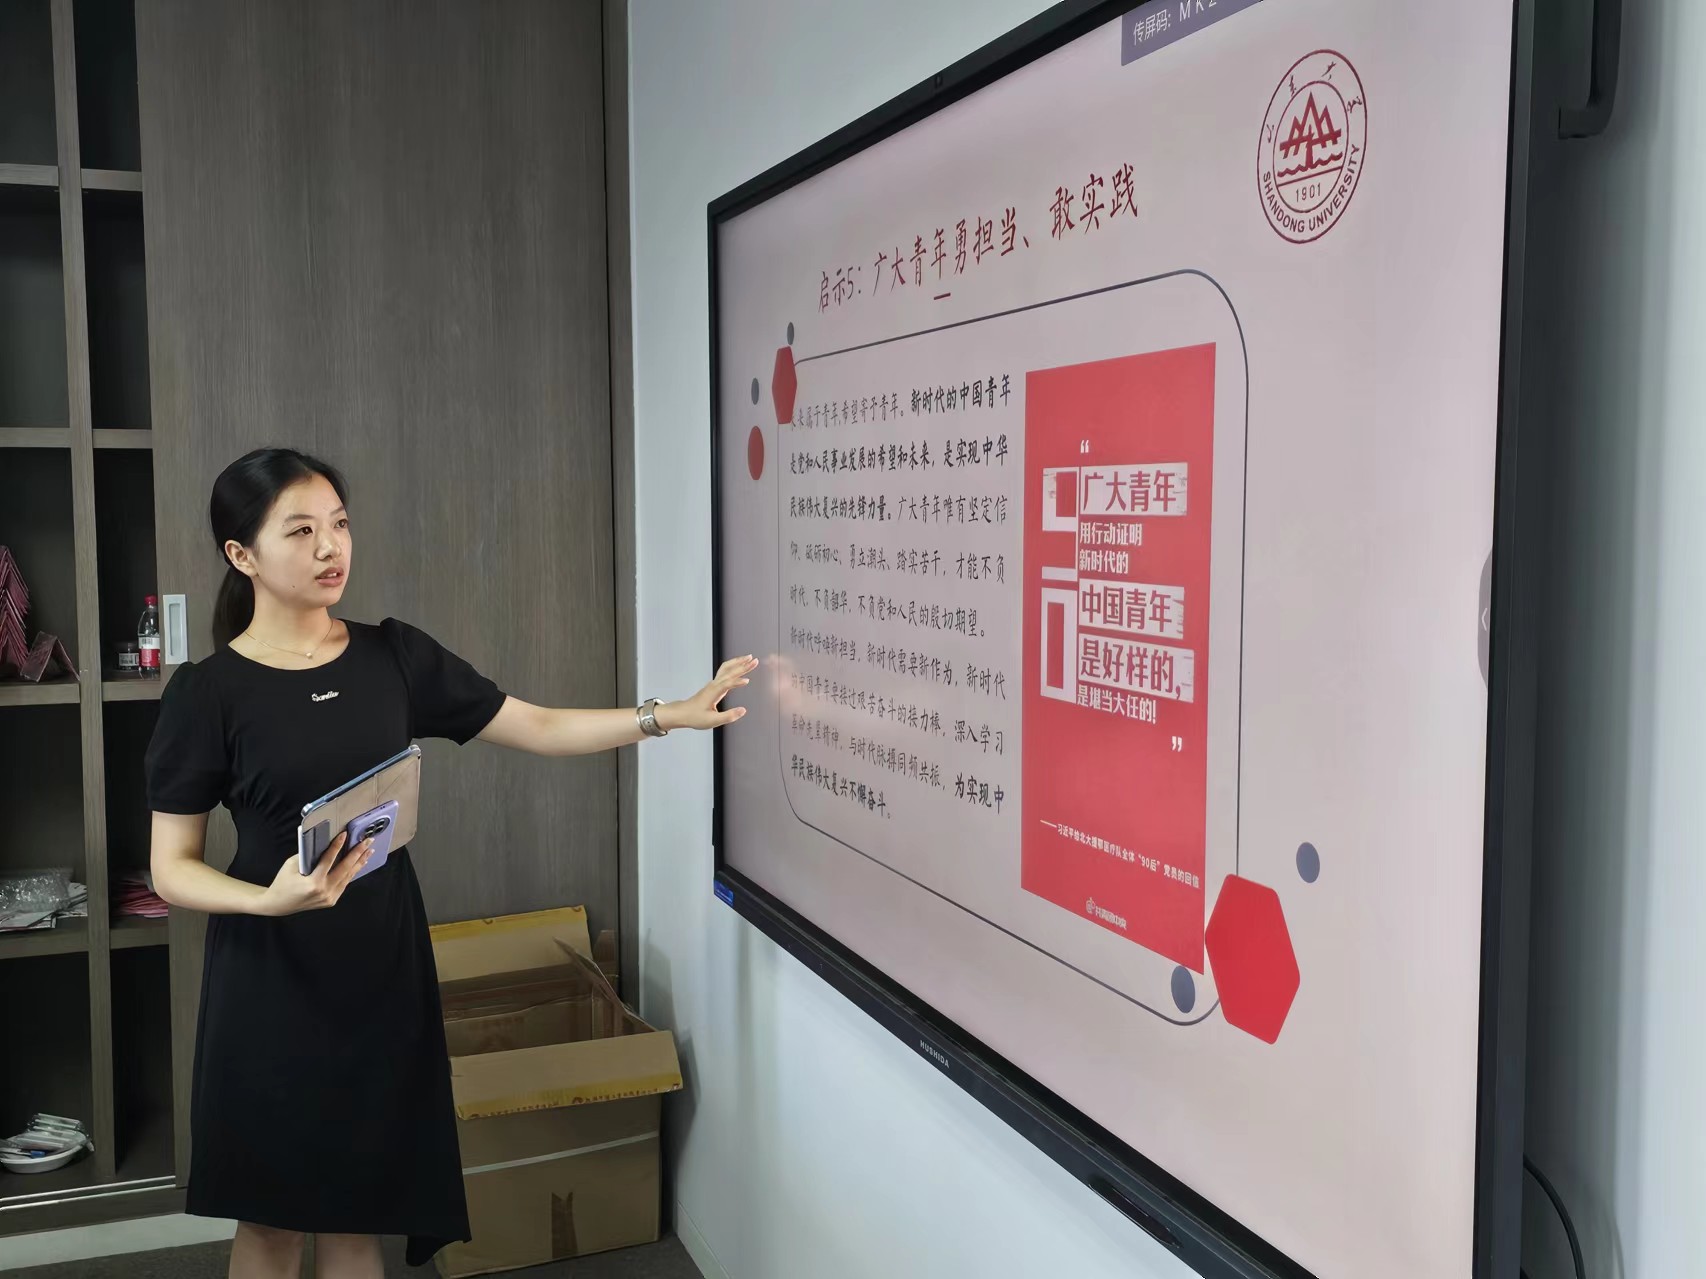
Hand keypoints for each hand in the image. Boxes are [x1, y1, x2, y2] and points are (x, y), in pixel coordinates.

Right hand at [258, 832, 373, 915]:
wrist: (278, 904)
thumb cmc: (283, 882)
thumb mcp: (291, 865)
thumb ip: (308, 855)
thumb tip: (323, 843)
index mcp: (312, 882)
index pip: (328, 860)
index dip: (337, 846)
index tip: (345, 834)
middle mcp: (324, 891)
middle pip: (345, 868)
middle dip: (357, 853)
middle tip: (368, 841)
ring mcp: (329, 898)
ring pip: (348, 877)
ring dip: (359, 862)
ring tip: (368, 850)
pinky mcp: (331, 901)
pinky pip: (344, 884)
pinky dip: (351, 873)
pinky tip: (359, 864)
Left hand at [659, 655, 758, 731]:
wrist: (682, 713)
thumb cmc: (695, 717)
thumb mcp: (712, 721)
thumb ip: (729, 716)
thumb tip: (743, 710)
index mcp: (714, 692)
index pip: (727, 684)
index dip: (737, 682)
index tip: (748, 680)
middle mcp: (714, 685)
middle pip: (729, 671)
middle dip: (742, 665)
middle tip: (755, 661)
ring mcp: (713, 683)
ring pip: (727, 668)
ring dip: (738, 662)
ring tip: (749, 658)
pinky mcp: (714, 685)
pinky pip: (725, 671)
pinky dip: (734, 666)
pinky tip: (739, 665)